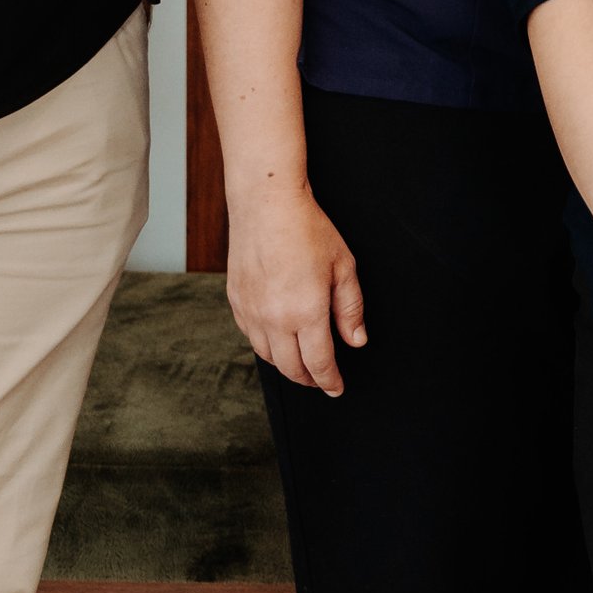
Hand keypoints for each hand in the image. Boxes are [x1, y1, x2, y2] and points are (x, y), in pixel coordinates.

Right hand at [226, 187, 367, 395]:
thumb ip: (351, 309)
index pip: (319, 363)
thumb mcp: (343, 267)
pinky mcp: (236, 301)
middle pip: (291, 369)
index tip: (336, 388)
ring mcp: (251, 312)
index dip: (329, 381)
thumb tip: (356, 340)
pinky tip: (277, 340)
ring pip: (268, 357)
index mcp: (306, 313)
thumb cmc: (307, 229)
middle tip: (321, 380)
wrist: (266, 204)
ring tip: (301, 364)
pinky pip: (250, 336)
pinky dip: (266, 346)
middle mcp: (275, 319)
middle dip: (309, 380)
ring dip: (286, 366)